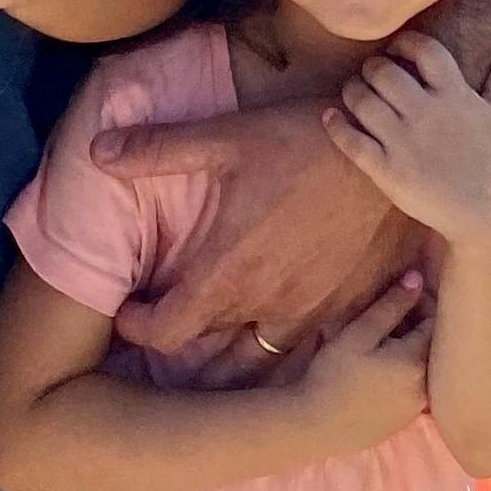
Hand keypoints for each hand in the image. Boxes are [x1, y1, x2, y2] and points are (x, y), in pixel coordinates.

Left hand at [99, 95, 424, 384]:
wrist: (394, 148)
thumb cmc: (306, 141)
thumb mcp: (230, 137)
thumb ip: (160, 149)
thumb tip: (96, 151)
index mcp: (227, 273)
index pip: (166, 334)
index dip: (139, 328)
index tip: (133, 309)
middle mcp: (265, 305)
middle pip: (208, 350)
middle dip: (184, 334)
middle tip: (174, 308)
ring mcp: (311, 312)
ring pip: (258, 353)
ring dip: (233, 344)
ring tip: (223, 314)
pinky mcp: (348, 306)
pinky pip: (308, 341)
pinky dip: (286, 334)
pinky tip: (284, 304)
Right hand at [293, 270, 434, 450]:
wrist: (309, 428)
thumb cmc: (332, 376)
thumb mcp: (359, 333)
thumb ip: (392, 305)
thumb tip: (418, 279)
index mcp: (418, 363)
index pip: (435, 321)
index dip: (419, 303)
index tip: (396, 297)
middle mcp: (425, 389)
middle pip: (431, 346)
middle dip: (414, 326)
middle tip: (386, 316)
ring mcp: (413, 410)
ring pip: (421, 369)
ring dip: (408, 351)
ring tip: (380, 341)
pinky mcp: (399, 424)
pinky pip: (411, 390)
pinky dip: (402, 374)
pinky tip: (377, 371)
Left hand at [327, 35, 490, 253]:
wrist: (482, 211)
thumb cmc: (490, 159)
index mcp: (454, 94)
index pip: (424, 50)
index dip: (404, 42)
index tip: (396, 47)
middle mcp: (426, 112)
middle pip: (383, 72)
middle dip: (371, 67)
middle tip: (370, 72)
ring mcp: (403, 142)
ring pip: (362, 101)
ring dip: (352, 90)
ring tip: (353, 91)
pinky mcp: (385, 170)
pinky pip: (351, 141)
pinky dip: (336, 125)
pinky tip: (330, 117)